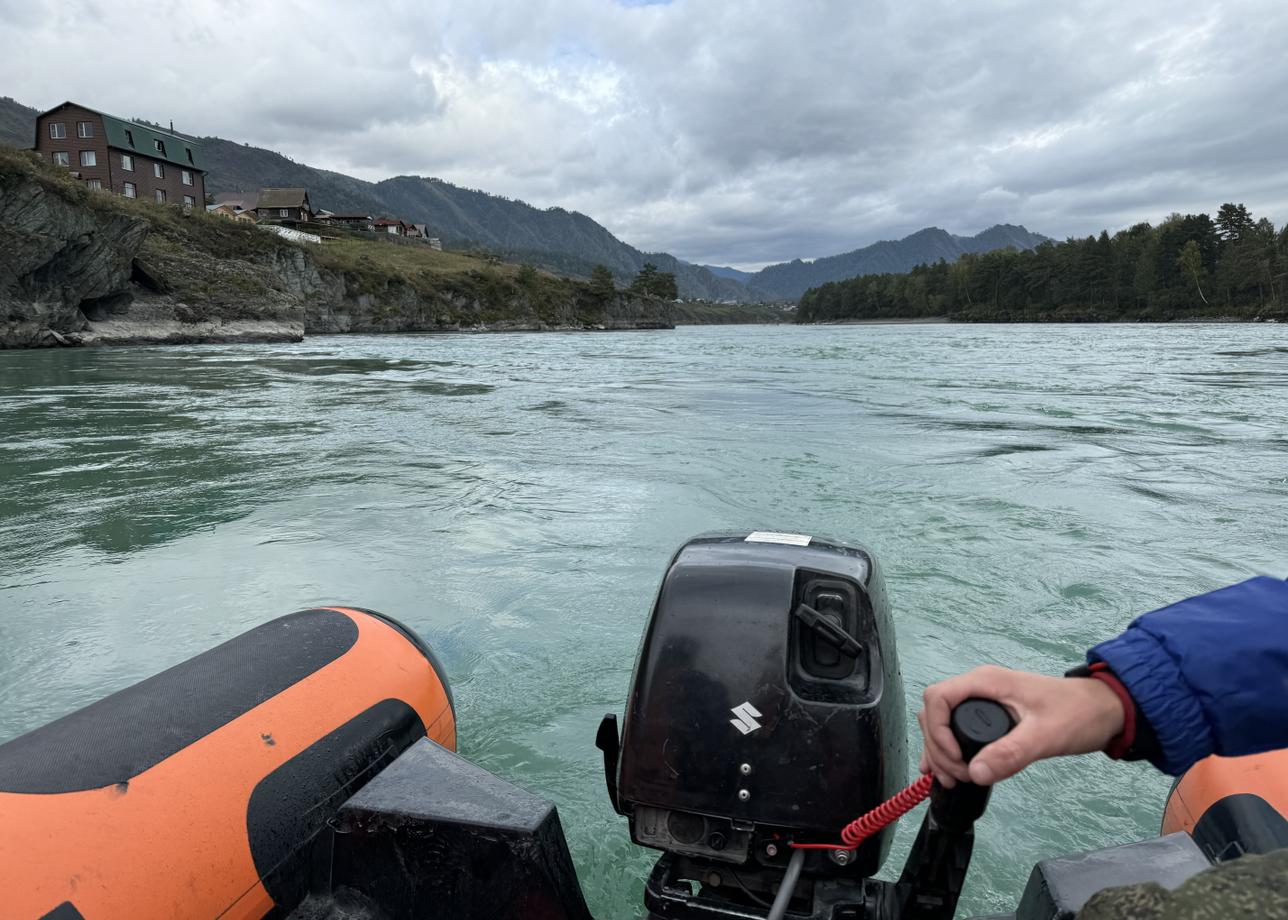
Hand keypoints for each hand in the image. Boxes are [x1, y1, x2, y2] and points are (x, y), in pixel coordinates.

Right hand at [917, 665, 1124, 786]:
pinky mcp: (990, 714)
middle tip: (957, 777)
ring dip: (939, 750)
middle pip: (934, 712)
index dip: (937, 731)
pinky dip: (948, 749)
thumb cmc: (1079, 715)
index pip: (938, 698)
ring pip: (942, 721)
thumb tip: (975, 773)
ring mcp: (983, 700)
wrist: (1106, 710)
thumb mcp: (1046, 736)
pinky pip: (957, 728)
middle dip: (937, 747)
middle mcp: (979, 687)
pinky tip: (947, 771)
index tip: (956, 760)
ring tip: (950, 780)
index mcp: (986, 682)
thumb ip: (1011, 753)